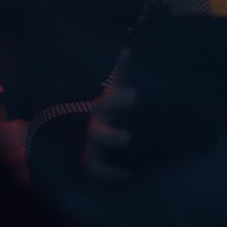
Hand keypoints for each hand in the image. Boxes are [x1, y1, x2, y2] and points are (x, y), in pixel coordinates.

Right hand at [81, 52, 137, 182]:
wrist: (102, 123)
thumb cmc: (115, 104)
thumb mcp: (118, 87)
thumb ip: (121, 71)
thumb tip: (126, 50)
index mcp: (104, 107)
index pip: (109, 102)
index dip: (120, 99)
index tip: (136, 95)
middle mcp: (95, 127)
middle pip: (97, 133)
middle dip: (112, 137)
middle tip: (128, 140)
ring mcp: (93, 147)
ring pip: (90, 158)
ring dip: (105, 167)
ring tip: (124, 172)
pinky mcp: (95, 160)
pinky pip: (95, 172)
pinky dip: (107, 176)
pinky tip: (126, 177)